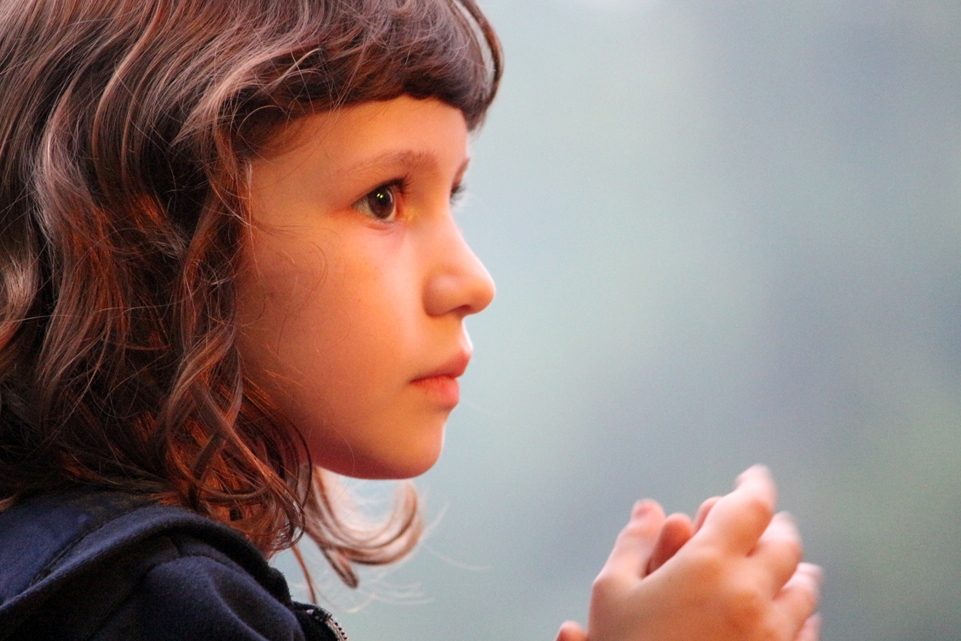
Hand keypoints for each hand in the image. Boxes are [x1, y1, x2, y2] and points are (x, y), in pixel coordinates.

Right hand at [556, 466, 821, 640]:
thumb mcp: (612, 593)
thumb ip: (633, 543)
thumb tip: (647, 511)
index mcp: (710, 565)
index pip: (750, 507)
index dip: (755, 485)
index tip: (753, 478)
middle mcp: (752, 595)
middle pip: (785, 544)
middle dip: (775, 526)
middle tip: (767, 522)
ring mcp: (774, 635)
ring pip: (804, 589)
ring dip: (795, 569)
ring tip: (788, 565)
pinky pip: (808, 632)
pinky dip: (803, 614)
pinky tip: (793, 614)